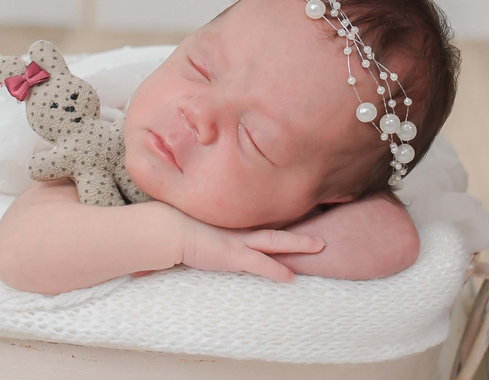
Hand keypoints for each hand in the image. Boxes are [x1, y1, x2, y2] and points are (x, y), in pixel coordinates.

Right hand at [175, 210, 323, 282]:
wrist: (167, 229)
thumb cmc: (170, 223)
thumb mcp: (188, 219)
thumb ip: (194, 220)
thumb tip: (192, 223)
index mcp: (229, 219)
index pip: (260, 215)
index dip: (278, 212)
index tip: (296, 209)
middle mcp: (237, 227)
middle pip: (274, 223)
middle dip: (298, 222)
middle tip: (319, 217)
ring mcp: (238, 241)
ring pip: (277, 240)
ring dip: (299, 243)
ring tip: (321, 245)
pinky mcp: (233, 256)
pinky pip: (262, 265)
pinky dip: (277, 271)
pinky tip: (292, 278)